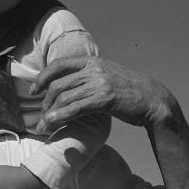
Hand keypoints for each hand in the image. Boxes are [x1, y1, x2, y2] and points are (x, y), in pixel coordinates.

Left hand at [31, 55, 172, 134]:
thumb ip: (89, 76)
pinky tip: (53, 123)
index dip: (43, 77)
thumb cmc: (129, 91)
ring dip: (49, 114)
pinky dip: (60, 116)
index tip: (34, 90)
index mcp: (93, 61)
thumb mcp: (108, 75)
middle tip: (41, 117)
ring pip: (64, 98)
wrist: (154, 100)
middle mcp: (94, 69)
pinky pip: (75, 107)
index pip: (59, 64)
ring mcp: (99, 83)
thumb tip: (69, 85)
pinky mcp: (105, 98)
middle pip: (58, 85)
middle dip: (44, 103)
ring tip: (43, 127)